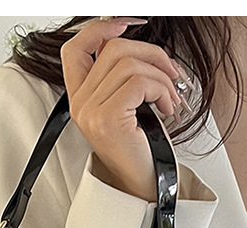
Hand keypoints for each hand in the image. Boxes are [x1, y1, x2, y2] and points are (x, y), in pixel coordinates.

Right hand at [60, 17, 190, 201]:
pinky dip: (161, 89)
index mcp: (80, 98)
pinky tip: (167, 107)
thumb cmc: (140, 150)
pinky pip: (139, 82)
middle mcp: (80, 104)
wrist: (143, 185)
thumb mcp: (128, 108)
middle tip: (171, 74)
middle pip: (113, 48)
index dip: (101, 28)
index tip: (127, 23)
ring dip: (161, 76)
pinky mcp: (108, 119)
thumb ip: (122, 79)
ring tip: (170, 97)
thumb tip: (142, 50)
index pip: (75, 49)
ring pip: (129, 64)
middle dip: (152, 54)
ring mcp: (91, 112)